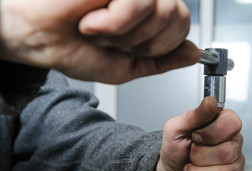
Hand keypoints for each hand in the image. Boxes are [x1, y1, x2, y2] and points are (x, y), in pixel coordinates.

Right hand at [0, 0, 199, 83]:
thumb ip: (163, 60)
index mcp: (149, 17)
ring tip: (101, 29)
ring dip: (128, 33)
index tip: (131, 49)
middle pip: (179, 17)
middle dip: (145, 42)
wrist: (41, 39)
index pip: (183, 25)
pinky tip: (93, 21)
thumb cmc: (77, 49)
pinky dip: (115, 22)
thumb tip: (194, 53)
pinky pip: (138, 2)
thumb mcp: (129, 66)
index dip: (160, 45)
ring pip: (162, 9)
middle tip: (115, 40)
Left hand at [156, 97, 247, 170]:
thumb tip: (211, 101)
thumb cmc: (175, 149)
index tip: (196, 136)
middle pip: (227, 152)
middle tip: (191, 155)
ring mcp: (236, 164)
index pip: (232, 123)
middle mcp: (233, 143)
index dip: (210, 133)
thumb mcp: (176, 128)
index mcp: (222, 124)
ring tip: (192, 170)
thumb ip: (194, 115)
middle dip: (199, 157)